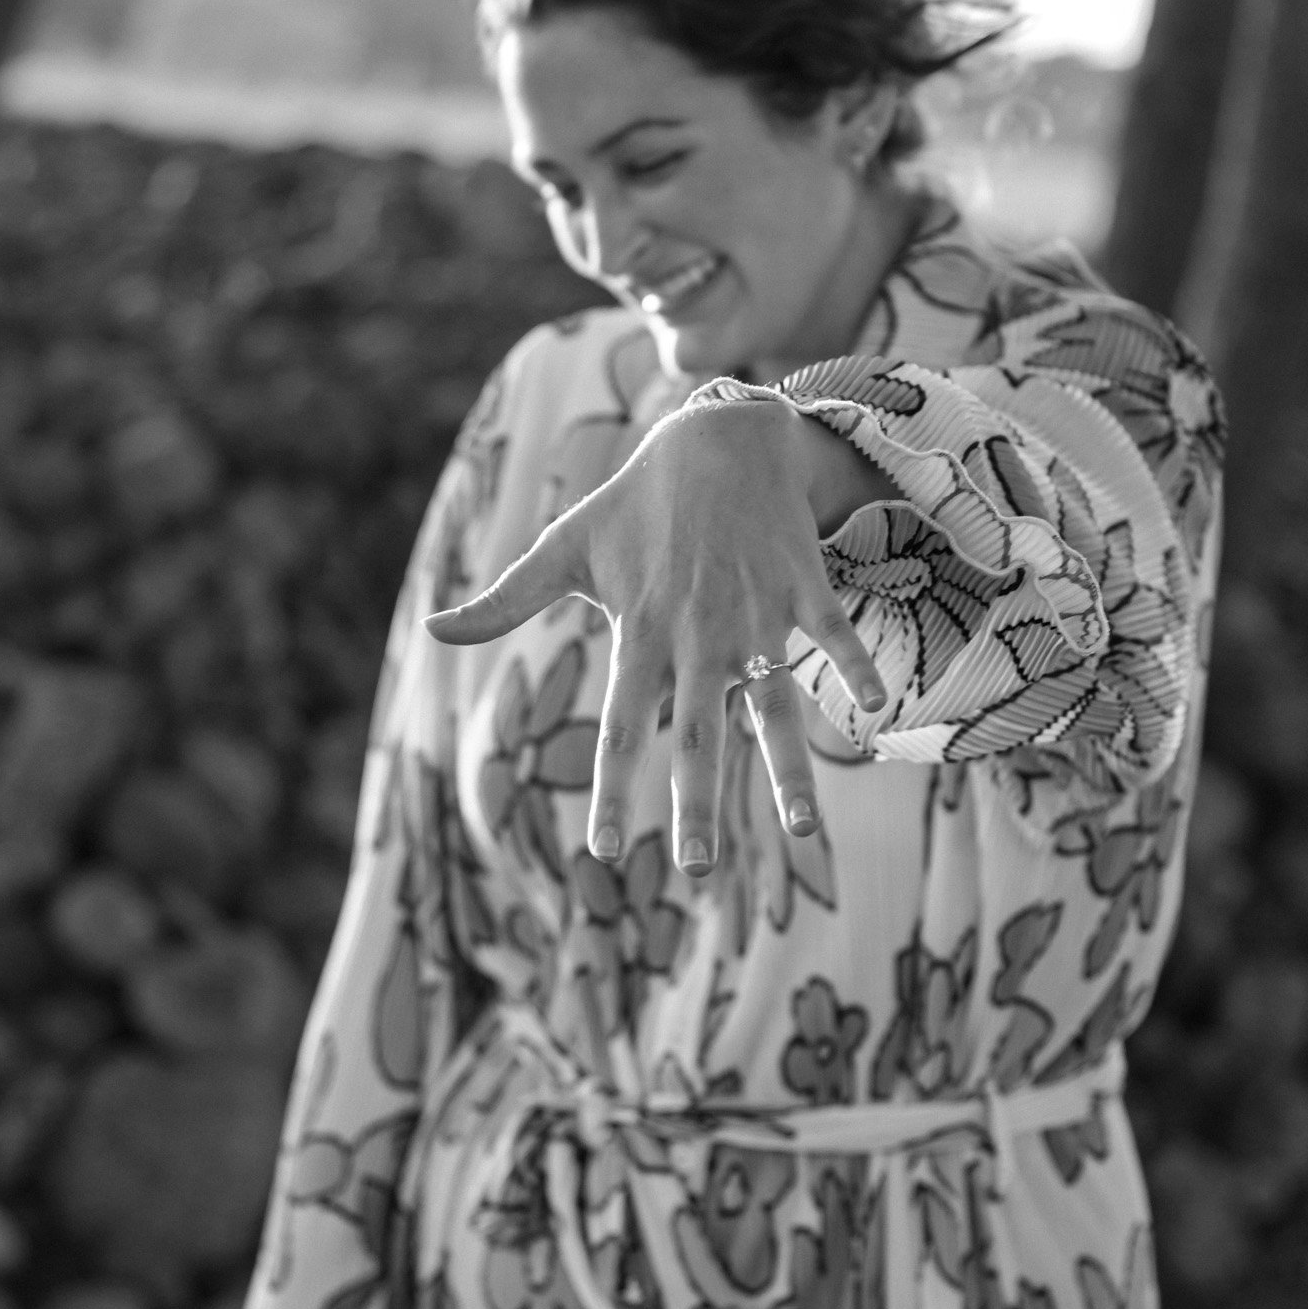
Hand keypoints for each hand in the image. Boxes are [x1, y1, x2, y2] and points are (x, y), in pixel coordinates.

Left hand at [425, 397, 886, 875]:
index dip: (612, 789)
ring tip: (802, 832)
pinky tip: (877, 714)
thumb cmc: (636, 504)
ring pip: (775, 705)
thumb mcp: (565, 547)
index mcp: (640, 632)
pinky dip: (856, 670)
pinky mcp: (803, 587)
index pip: (620, 727)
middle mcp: (698, 634)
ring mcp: (756, 613)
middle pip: (698, 735)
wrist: (720, 437)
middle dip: (699, 804)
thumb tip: (430, 630)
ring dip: (788, 768)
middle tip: (698, 870)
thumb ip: (503, 601)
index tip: (602, 852)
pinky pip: (834, 637)